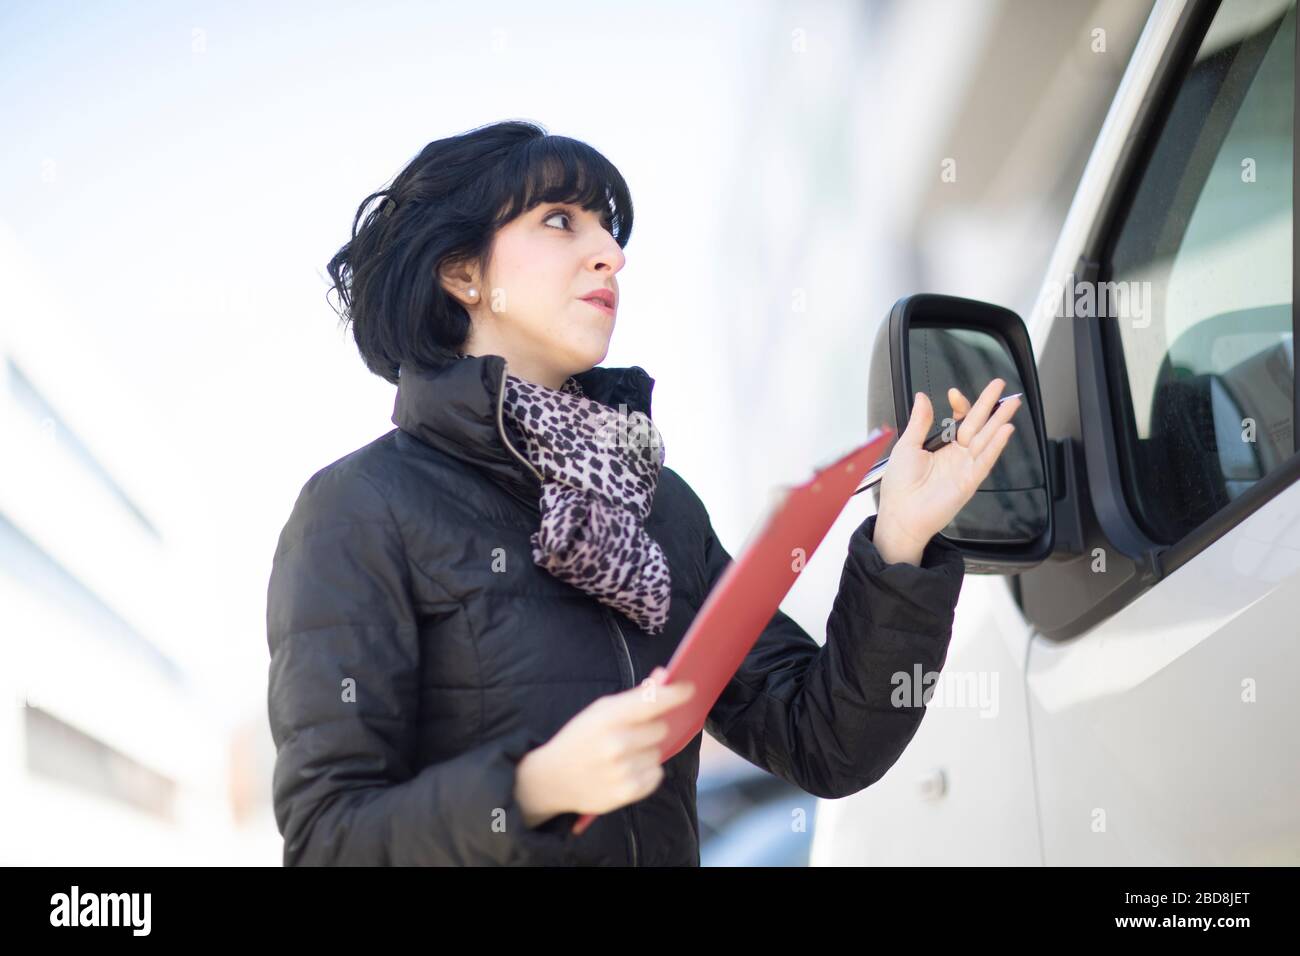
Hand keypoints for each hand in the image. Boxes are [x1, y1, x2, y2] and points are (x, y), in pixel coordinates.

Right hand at [514, 667, 694, 824]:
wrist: (551, 779)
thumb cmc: (579, 739)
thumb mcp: (598, 712)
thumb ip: (633, 697)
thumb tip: (664, 678)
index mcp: (608, 717)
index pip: (652, 701)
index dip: (675, 693)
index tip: (688, 688)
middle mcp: (617, 743)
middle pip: (661, 727)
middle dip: (650, 728)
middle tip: (630, 733)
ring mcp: (623, 770)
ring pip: (659, 751)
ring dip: (646, 751)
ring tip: (622, 755)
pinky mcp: (627, 792)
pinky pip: (657, 774)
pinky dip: (646, 771)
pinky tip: (625, 770)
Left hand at [874, 378, 1020, 562]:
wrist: (900, 515)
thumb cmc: (899, 486)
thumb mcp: (907, 446)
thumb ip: (919, 421)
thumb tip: (922, 398)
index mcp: (941, 446)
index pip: (959, 420)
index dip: (960, 405)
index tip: (954, 393)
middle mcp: (956, 455)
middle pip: (978, 425)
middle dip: (990, 405)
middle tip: (1000, 385)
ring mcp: (965, 467)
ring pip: (986, 439)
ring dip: (1000, 420)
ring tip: (1012, 403)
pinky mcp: (969, 481)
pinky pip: (986, 460)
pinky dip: (996, 445)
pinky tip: (1006, 430)